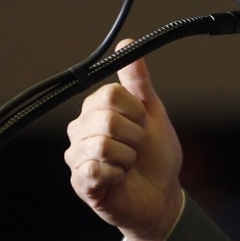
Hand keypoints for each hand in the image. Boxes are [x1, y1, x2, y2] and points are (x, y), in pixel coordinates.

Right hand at [64, 41, 182, 240]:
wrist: (162, 195)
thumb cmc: (155, 156)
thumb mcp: (152, 113)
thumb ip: (138, 82)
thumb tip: (126, 44)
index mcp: (94, 110)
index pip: (110, 94)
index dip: (135, 111)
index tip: (143, 125)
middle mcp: (79, 131)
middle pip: (106, 118)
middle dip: (134, 135)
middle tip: (137, 148)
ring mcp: (77, 157)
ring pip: (102, 144)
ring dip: (128, 156)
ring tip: (129, 164)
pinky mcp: (81, 183)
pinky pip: (95, 169)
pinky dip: (118, 173)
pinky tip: (120, 178)